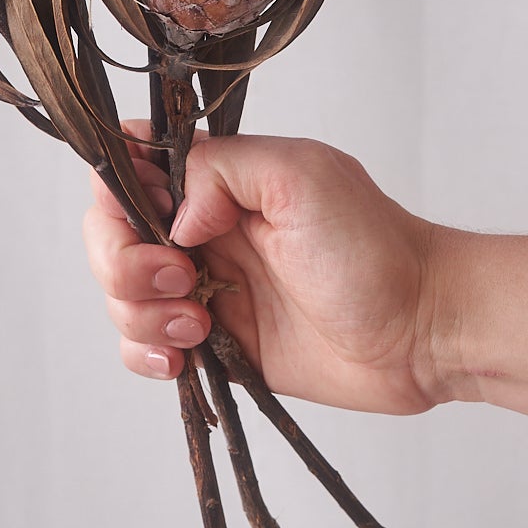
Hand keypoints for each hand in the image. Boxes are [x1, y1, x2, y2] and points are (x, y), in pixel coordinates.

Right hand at [81, 125, 449, 414]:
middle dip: (124, 263)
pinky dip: (146, 357)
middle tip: (182, 278)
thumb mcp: (300, 174)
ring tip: (199, 326)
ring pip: (120, 297)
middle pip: (107, 236)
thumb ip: (221, 170)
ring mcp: (202, 290)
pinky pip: (144, 350)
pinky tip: (184, 361)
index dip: (118, 192)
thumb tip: (173, 215)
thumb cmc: (374, 247)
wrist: (420, 330)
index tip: (152, 217)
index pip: (128, 167)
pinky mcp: (213, 347)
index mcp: (216, 181)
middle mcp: (201, 231)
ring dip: (141, 315)